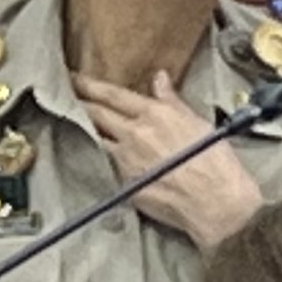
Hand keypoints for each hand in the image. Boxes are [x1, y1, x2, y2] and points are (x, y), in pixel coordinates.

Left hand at [72, 70, 261, 250]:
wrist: (217, 202)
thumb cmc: (215, 163)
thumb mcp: (197, 121)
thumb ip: (172, 100)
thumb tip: (160, 79)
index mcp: (154, 115)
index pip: (113, 95)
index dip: (90, 85)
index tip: (75, 78)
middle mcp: (135, 135)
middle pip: (97, 114)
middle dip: (79, 102)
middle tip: (65, 95)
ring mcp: (127, 161)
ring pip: (99, 140)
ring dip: (89, 130)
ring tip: (79, 122)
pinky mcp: (126, 184)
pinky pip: (111, 165)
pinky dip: (107, 157)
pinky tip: (104, 155)